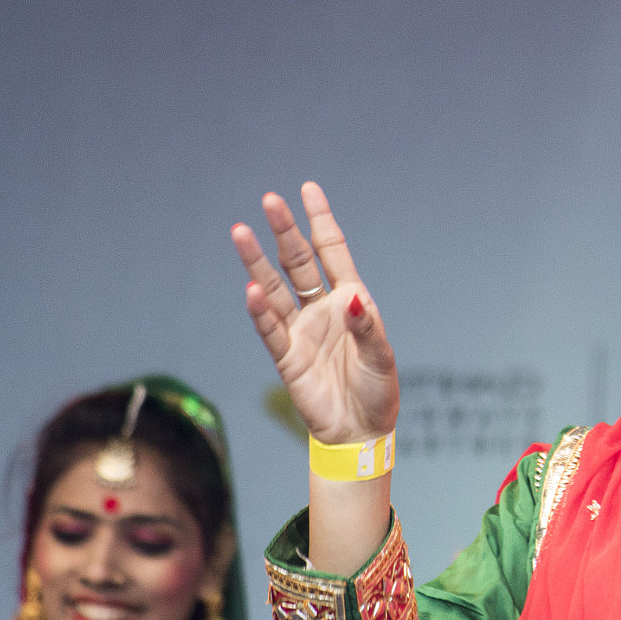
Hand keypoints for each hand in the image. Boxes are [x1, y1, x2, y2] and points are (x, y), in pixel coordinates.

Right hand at [231, 182, 398, 443]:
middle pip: (298, 262)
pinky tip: (250, 290)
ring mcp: (301, 331)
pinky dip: (260, 311)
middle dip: (285, 231)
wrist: (360, 431)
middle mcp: (322, 309)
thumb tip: (351, 300)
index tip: (308, 188)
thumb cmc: (377, 390)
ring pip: (275, 289)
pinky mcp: (286, 357)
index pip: (331, 252)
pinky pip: (270, 330)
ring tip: (240, 232)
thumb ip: (366, 328)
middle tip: (270, 201)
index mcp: (351, 300)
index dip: (320, 221)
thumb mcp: (380, 357)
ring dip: (258, 263)